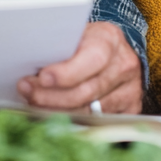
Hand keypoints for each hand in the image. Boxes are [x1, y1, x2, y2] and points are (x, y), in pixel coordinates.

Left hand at [17, 22, 141, 113]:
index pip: (92, 59)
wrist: (113, 51)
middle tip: (28, 94)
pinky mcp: (131, 109)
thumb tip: (30, 70)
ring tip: (36, 106)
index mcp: (110, 39)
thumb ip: (59, 50)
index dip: (66, 72)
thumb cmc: (85, 43)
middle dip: (52, 97)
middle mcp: (125, 65)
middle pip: (87, 91)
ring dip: (58, 112)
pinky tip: (56, 118)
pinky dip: (74, 123)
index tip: (42, 78)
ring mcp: (131, 89)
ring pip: (90, 112)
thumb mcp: (74, 36)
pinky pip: (99, 124)